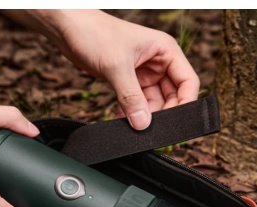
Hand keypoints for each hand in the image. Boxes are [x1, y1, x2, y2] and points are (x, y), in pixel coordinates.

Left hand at [27, 10, 199, 129]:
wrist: (69, 28)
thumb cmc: (95, 33)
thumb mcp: (117, 66)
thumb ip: (131, 97)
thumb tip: (143, 123)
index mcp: (165, 51)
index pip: (187, 82)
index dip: (185, 103)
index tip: (175, 123)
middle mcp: (157, 63)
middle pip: (171, 96)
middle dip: (161, 113)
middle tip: (148, 127)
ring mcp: (142, 74)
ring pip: (152, 103)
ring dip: (143, 116)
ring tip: (131, 124)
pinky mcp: (127, 81)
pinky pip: (135, 103)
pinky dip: (130, 113)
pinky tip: (121, 119)